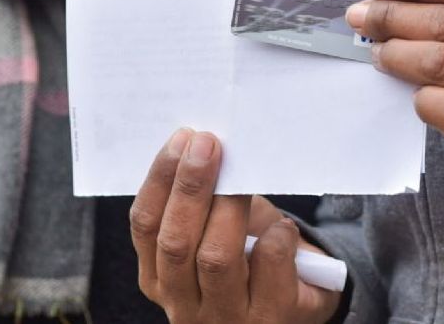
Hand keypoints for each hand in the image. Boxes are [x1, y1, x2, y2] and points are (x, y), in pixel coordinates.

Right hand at [130, 129, 340, 323]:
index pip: (145, 227)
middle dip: (190, 186)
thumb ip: (205, 200)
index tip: (182, 139)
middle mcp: (184, 306)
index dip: (161, 179)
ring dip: (228, 206)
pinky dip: (276, 236)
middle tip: (207, 143)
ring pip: (216, 257)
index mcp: (159, 278)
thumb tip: (207, 145)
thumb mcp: (216, 231)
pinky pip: (268, 266)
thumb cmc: (251, 258)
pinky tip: (282, 226)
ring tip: (242, 175)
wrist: (299, 302)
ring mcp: (226, 318)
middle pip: (175, 242)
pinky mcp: (270, 318)